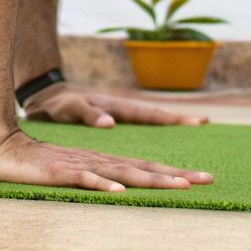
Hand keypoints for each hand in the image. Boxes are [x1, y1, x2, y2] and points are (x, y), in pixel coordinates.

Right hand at [0, 128, 213, 192]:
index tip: (201, 179)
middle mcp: (94, 161)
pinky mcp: (57, 171)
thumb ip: (92, 179)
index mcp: (99, 162)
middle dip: (175, 174)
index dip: (172, 173)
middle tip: (208, 179)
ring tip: (178, 185)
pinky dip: (101, 183)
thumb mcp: (69, 174)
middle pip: (141, 168)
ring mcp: (77, 164)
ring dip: (151, 179)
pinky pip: (82, 178)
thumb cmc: (30, 163)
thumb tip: (120, 190)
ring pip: (120, 172)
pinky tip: (118, 190)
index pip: (142, 167)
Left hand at [20, 83, 209, 127]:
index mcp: (115, 107)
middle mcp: (121, 111)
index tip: (198, 121)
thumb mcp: (68, 109)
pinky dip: (152, 137)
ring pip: (149, 124)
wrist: (45, 99)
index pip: (149, 114)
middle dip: (180, 123)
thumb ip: (87, 114)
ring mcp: (118, 117)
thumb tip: (110, 124)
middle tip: (205, 126)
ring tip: (193, 142)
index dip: (172, 119)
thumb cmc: (57, 105)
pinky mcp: (112, 124)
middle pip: (156, 117)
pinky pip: (138, 130)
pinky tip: (161, 151)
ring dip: (169, 133)